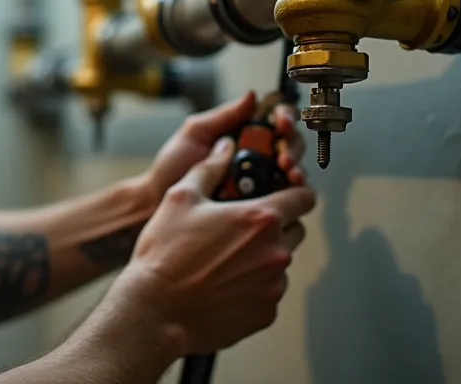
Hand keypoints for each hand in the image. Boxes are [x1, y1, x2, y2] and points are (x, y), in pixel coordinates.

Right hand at [113, 137, 317, 354]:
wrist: (156, 311)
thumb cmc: (165, 253)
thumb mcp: (181, 198)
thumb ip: (210, 168)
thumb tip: (225, 146)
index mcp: (262, 218)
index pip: (305, 197)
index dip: (296, 193)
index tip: (286, 195)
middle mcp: (277, 252)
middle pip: (296, 231)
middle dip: (276, 227)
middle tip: (243, 230)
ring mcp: (274, 286)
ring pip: (280, 263)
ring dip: (263, 259)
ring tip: (225, 262)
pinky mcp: (267, 313)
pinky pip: (269, 294)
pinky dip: (253, 289)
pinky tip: (223, 287)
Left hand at [143, 91, 306, 200]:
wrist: (155, 204)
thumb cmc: (172, 168)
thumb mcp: (195, 134)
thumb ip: (223, 115)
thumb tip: (251, 95)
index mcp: (243, 133)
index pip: (275, 118)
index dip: (285, 117)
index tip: (281, 123)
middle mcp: (256, 154)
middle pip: (290, 143)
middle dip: (292, 147)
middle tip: (284, 156)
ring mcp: (259, 180)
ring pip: (292, 169)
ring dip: (296, 168)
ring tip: (288, 173)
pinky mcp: (259, 203)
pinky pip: (282, 198)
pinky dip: (289, 194)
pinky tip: (286, 193)